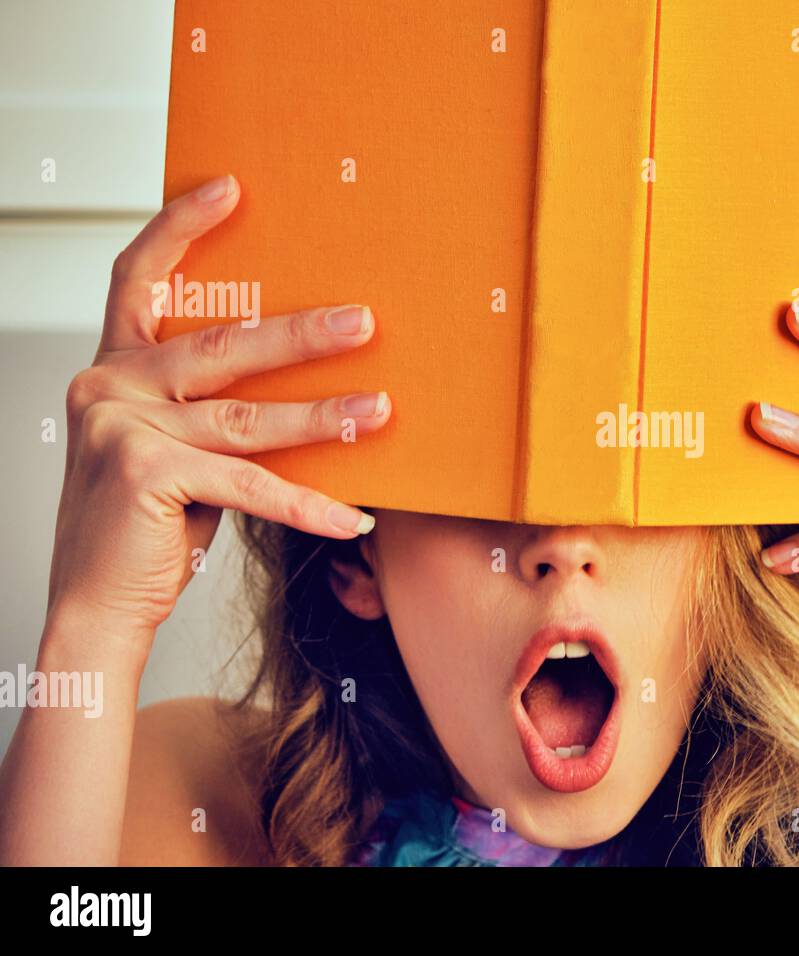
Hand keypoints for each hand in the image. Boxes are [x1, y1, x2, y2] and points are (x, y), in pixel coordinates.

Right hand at [47, 174, 390, 645]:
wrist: (98, 605)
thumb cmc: (146, 527)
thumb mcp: (177, 451)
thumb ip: (212, 411)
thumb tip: (305, 386)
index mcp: (113, 370)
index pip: (140, 280)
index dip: (182, 228)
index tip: (231, 187)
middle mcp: (107, 386)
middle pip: (221, 344)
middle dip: (301, 335)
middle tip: (364, 321)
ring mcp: (120, 426)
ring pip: (247, 417)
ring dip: (324, 417)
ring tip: (379, 412)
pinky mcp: (143, 471)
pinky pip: (250, 485)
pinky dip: (307, 504)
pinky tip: (352, 516)